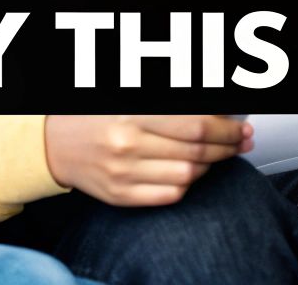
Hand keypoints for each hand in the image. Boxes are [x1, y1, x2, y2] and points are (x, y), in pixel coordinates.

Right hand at [44, 115, 252, 206]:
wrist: (55, 143)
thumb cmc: (97, 116)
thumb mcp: (130, 100)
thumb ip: (170, 106)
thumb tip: (217, 112)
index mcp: (133, 114)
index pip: (196, 125)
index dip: (227, 129)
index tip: (242, 128)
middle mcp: (127, 145)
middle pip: (196, 152)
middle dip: (227, 147)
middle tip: (241, 141)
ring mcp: (123, 174)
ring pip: (188, 176)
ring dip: (210, 166)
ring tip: (215, 155)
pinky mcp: (120, 196)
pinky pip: (169, 196)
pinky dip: (188, 185)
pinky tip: (191, 172)